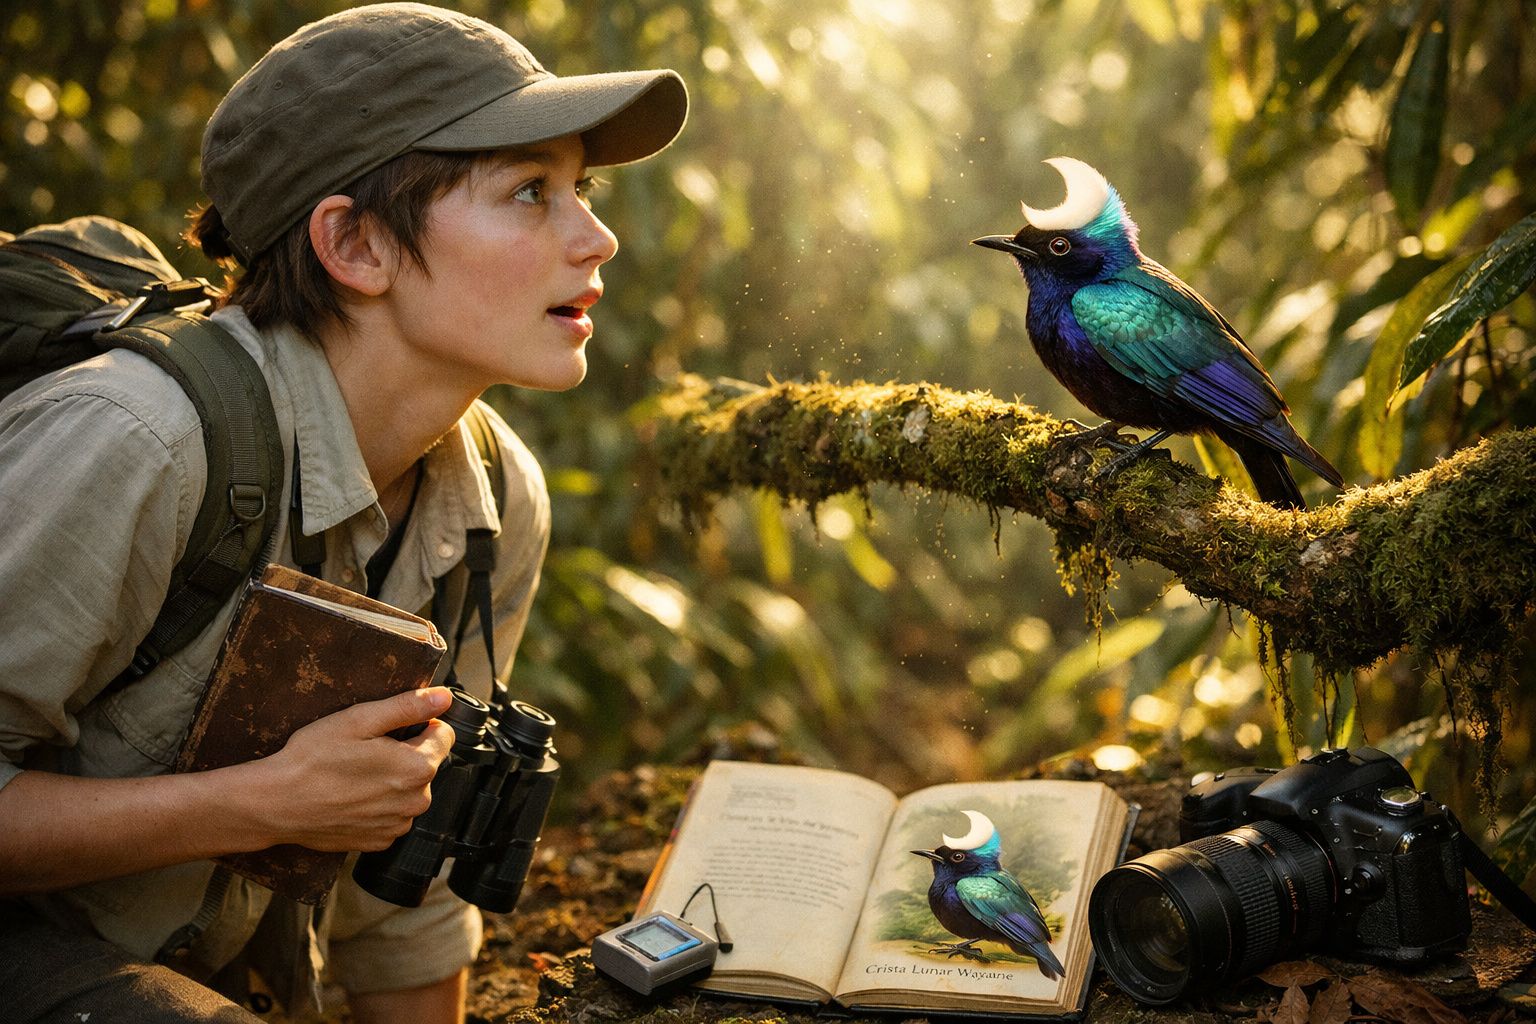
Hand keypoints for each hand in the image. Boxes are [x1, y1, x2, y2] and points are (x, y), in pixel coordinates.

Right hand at [254, 687, 455, 851]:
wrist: (277, 804)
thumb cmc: (313, 759)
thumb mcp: (360, 720)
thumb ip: (408, 707)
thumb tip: (443, 697)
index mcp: (417, 768)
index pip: (444, 734)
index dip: (419, 725)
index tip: (390, 729)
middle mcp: (416, 802)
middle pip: (426, 763)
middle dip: (404, 753)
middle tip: (365, 751)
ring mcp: (398, 825)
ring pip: (409, 790)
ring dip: (391, 780)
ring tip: (354, 774)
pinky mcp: (379, 841)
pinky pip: (391, 814)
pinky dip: (377, 804)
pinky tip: (350, 796)